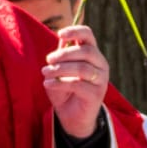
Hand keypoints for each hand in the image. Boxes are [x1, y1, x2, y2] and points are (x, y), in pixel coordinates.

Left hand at [43, 24, 109, 138]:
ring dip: (60, 69)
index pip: (89, 35)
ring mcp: (101, 80)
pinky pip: (78, 85)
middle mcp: (101, 65)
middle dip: (64, 54)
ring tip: (45, 73)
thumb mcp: (59, 70)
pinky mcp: (97, 94)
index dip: (75, 31)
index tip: (60, 33)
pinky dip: (60, 83)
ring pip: (82, 68)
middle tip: (48, 60)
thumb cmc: (64, 90)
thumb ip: (61, 56)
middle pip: (86, 51)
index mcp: (92, 54)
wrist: (72, 116)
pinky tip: (48, 84)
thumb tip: (61, 39)